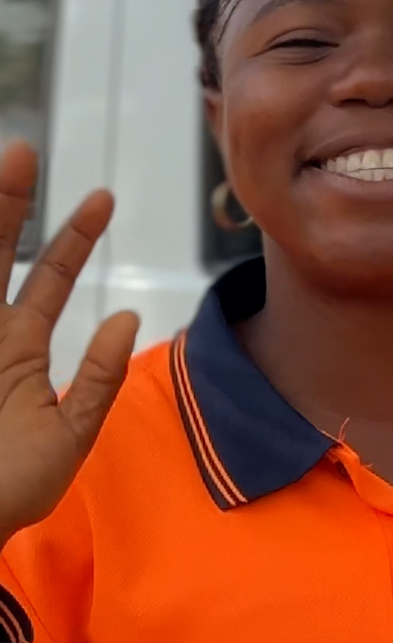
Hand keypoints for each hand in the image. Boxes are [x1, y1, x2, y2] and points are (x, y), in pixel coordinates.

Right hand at [0, 142, 138, 546]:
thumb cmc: (9, 492)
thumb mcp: (69, 437)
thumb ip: (96, 380)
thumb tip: (130, 319)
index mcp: (15, 351)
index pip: (48, 280)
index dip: (72, 239)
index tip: (103, 198)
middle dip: (10, 203)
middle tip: (25, 150)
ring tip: (8, 164)